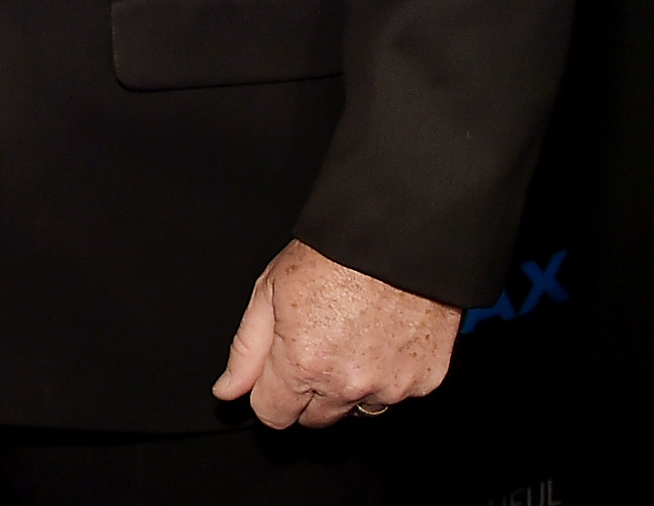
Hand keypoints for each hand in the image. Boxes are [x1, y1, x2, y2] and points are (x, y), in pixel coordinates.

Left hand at [210, 239, 456, 426]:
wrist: (397, 237)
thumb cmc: (333, 255)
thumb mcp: (269, 291)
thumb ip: (246, 350)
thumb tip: (228, 390)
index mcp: (303, 364)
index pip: (273, 415)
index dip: (269, 393)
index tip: (277, 373)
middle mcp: (348, 384)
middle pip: (315, 417)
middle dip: (308, 390)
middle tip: (317, 345)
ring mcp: (391, 386)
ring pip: (357, 409)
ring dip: (350, 386)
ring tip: (353, 337)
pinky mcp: (425, 381)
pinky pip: (397, 394)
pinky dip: (388, 374)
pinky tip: (383, 337)